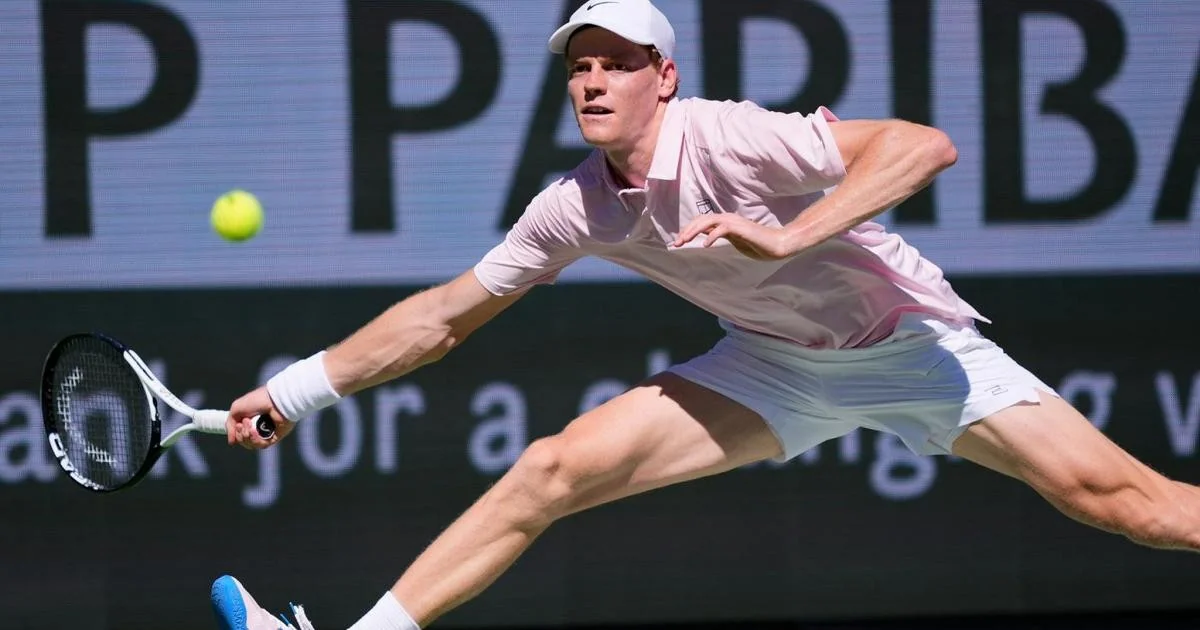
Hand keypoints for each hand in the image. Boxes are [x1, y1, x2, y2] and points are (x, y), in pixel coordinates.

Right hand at [225, 386, 295, 449]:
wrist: (274, 400)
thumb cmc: (256, 400)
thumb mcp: (236, 409)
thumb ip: (230, 425)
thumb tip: (232, 442)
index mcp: (249, 420)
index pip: (239, 434)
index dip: (236, 433)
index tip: (238, 425)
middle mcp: (257, 427)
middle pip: (244, 441)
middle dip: (241, 435)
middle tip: (245, 423)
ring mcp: (266, 433)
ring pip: (252, 445)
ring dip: (247, 437)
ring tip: (250, 427)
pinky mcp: (274, 437)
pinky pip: (262, 445)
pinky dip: (256, 440)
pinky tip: (255, 431)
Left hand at [674, 214, 795, 259]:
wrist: (777, 245)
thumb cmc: (757, 244)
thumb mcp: (734, 241)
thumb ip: (721, 237)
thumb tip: (706, 237)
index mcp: (725, 222)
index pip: (702, 221)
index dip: (689, 229)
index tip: (679, 242)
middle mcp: (728, 219)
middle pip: (702, 219)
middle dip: (687, 230)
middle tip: (676, 243)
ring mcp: (734, 222)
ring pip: (709, 221)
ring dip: (694, 230)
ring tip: (685, 241)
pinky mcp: (741, 228)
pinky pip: (723, 229)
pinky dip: (712, 236)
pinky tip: (705, 245)